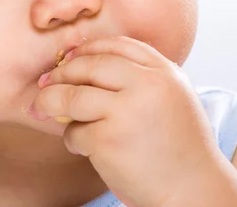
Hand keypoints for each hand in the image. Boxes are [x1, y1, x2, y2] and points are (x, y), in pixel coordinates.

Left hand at [29, 36, 225, 206]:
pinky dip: (72, 139)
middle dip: (60, 74)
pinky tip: (83, 148)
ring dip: (49, 102)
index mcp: (165, 72)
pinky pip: (74, 131)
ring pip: (71, 96)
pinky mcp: (108, 140)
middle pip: (89, 65)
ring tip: (41, 109)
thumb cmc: (177, 147)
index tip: (68, 59)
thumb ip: (138, 77)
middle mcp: (148, 86)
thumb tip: (79, 61)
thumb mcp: (170, 98)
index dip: (86, 49)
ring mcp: (127, 112)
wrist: (194, 192)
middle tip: (45, 83)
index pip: (117, 45)